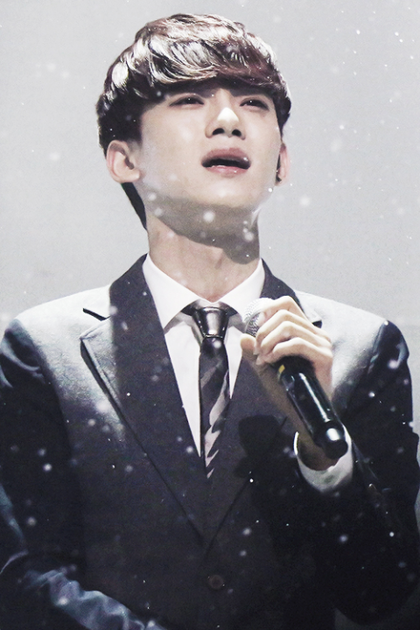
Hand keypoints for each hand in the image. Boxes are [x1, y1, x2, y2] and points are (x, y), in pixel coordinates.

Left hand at [241, 296, 336, 469]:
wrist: (304, 414)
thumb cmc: (288, 391)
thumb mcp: (266, 369)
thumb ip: (255, 353)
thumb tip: (243, 338)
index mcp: (305, 331)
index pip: (287, 304)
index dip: (267, 309)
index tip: (255, 326)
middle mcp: (316, 334)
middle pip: (284, 314)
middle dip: (263, 330)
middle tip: (257, 350)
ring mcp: (322, 344)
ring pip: (289, 326)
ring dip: (269, 341)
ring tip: (262, 358)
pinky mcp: (324, 357)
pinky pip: (298, 343)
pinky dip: (278, 349)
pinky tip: (270, 361)